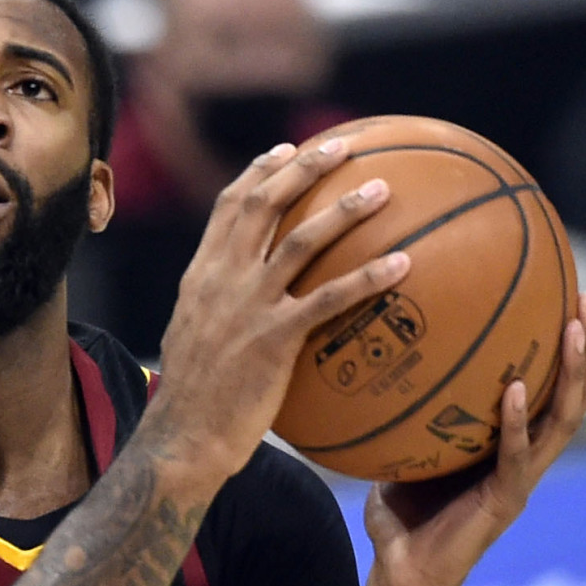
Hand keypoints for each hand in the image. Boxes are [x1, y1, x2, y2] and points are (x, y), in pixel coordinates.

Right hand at [143, 139, 419, 483]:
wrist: (183, 439)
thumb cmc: (193, 402)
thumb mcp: (192, 339)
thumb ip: (216, 310)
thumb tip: (243, 304)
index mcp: (202, 276)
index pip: (228, 207)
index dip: (259, 172)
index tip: (286, 150)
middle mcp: (223, 280)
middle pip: (265, 204)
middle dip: (305, 167)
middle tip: (343, 147)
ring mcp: (248, 307)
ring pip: (302, 240)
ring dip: (346, 210)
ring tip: (382, 190)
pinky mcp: (274, 339)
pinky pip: (330, 298)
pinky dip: (369, 278)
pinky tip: (403, 265)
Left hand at [364, 293, 585, 585]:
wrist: (402, 576)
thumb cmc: (400, 518)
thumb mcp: (405, 449)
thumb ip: (408, 412)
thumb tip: (379, 356)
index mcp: (511, 445)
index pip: (553, 388)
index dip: (566, 348)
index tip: (566, 296)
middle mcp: (526, 459)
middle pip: (576, 395)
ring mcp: (521, 480)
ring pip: (566, 420)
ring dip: (574, 373)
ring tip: (576, 329)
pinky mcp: (505, 502)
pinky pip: (517, 455)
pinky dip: (520, 422)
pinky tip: (520, 388)